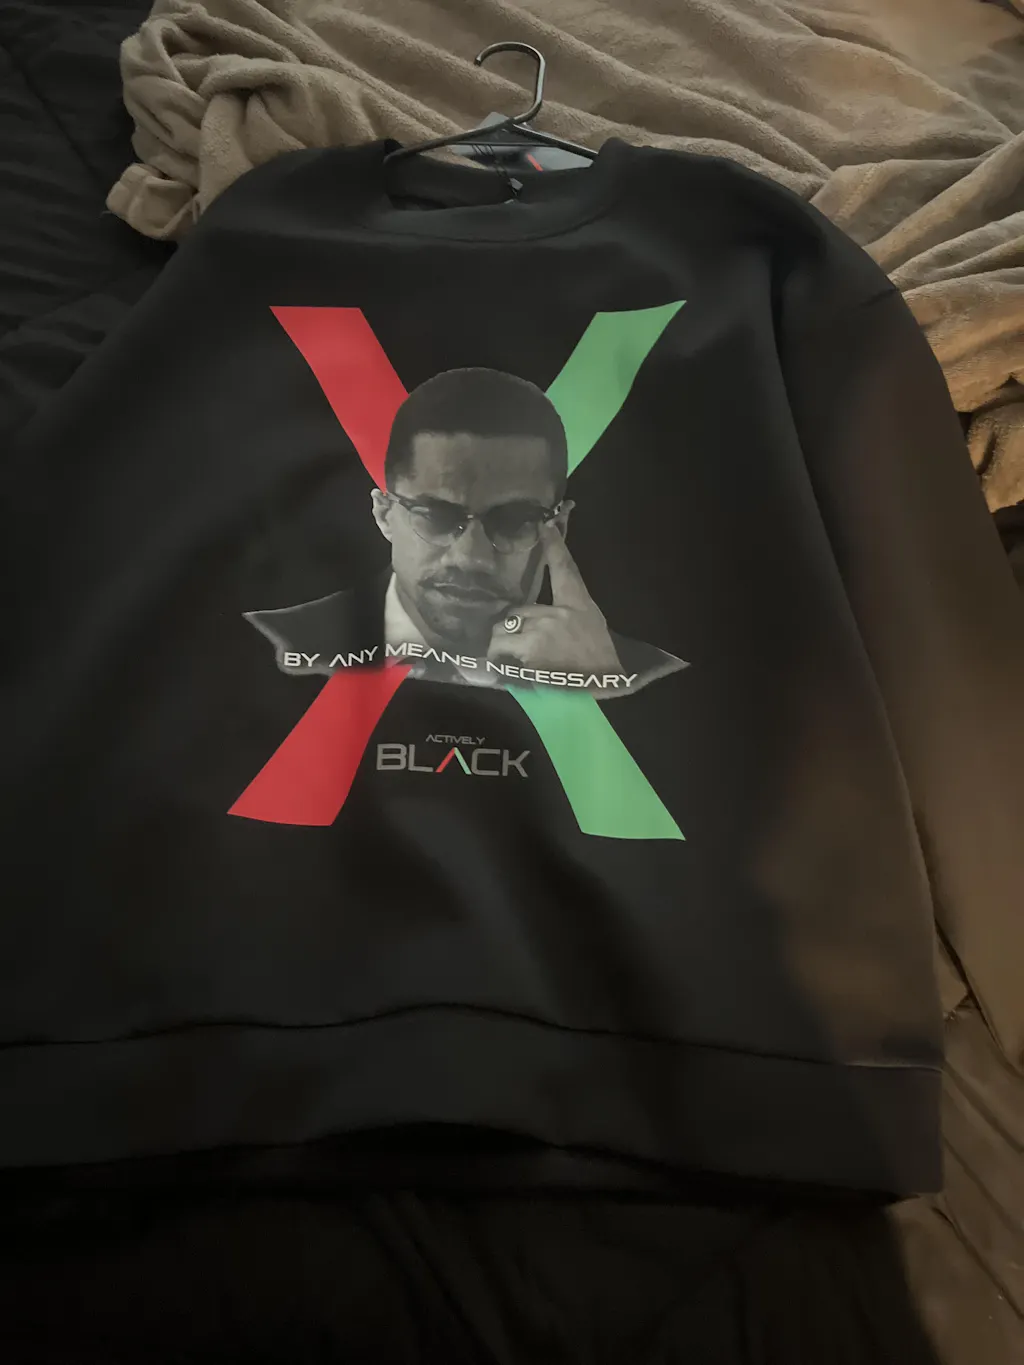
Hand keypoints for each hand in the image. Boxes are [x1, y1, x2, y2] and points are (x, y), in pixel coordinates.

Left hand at [487, 525, 621, 679]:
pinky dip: (501, 658)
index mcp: (577, 602)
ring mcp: (542, 630)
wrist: (604, 682)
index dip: (554, 545)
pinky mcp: (529, 650)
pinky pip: (502, 648)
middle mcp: (558, 612)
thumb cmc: (598, 655)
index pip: (564, 567)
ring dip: (505, 643)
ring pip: (504, 629)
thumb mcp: (590, 622)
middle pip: (518, 610)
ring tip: (512, 656)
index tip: (546, 526)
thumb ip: (565, 612)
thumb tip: (536, 613)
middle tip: (522, 643)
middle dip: (515, 628)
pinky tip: (510, 666)